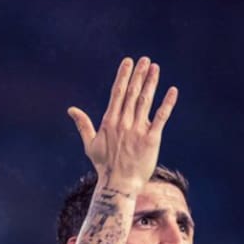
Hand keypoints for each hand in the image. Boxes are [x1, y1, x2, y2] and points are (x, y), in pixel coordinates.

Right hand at [68, 57, 177, 193]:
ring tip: (155, 68)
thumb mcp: (90, 144)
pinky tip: (172, 91)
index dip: (123, 76)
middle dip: (138, 75)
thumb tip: (71, 110)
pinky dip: (167, 104)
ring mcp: (138, 130)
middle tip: (145, 59)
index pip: (117, 93)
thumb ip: (83, 125)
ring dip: (151, 83)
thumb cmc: (104, 166)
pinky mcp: (151, 139)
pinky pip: (161, 118)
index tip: (128, 62)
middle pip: (132, 93)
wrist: (119, 184)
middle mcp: (124, 123)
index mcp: (109, 122)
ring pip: (145, 101)